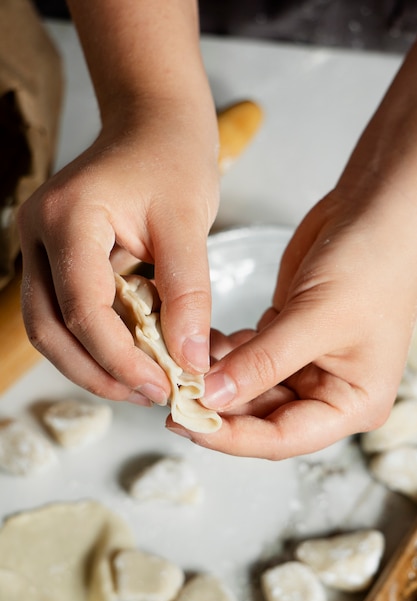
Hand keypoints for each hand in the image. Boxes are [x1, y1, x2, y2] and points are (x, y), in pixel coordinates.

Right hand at [18, 103, 218, 404]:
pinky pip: (64, 312)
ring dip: (92, 363)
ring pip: (49, 327)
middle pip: (49, 328)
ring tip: (141, 383)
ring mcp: (39, 246)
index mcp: (67, 217)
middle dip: (97, 372)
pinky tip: (132, 355)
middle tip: (147, 395)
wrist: (153, 126)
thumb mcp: (188, 223)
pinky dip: (95, 341)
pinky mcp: (53, 257)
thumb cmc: (173, 162)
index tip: (162, 386)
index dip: (119, 358)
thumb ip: (188, 293)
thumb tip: (189, 361)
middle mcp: (37, 233)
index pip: (82, 308)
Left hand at [168, 188, 416, 458]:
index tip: (187, 423)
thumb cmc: (371, 266)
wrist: (375, 212)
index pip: (282, 438)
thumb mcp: (317, 318)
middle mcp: (327, 392)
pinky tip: (200, 342)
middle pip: (261, 417)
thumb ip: (263, 362)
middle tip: (173, 394)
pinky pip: (245, 357)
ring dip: (215, 379)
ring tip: (180, 365)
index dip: (232, 437)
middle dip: (218, 406)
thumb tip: (212, 396)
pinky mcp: (284, 338)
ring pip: (247, 388)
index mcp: (351, 404)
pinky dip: (222, 353)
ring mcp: (303, 364)